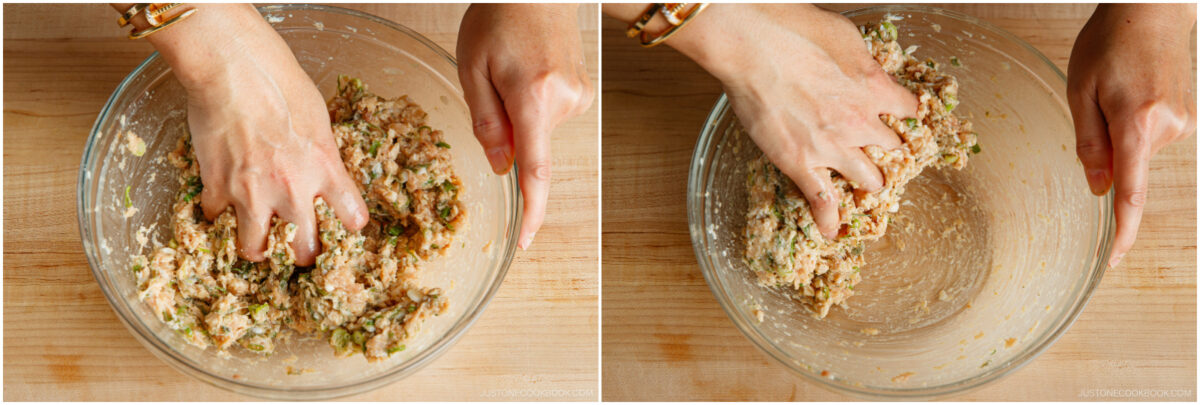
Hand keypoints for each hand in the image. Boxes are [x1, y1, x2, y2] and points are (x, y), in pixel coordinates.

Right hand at [129, 4, 368, 264]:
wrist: (233, 69)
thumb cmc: (280, 82)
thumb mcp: (318, 119)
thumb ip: (321, 154)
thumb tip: (318, 169)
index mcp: (326, 169)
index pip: (352, 217)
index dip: (350, 223)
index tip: (346, 224)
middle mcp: (293, 190)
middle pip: (304, 250)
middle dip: (302, 254)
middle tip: (298, 248)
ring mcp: (253, 194)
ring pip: (255, 250)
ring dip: (257, 248)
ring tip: (257, 242)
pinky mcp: (217, 188)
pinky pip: (217, 218)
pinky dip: (218, 213)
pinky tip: (221, 201)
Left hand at [457, 4, 593, 248]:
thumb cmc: (499, 17)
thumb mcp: (473, 66)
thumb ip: (486, 121)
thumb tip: (500, 167)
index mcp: (532, 96)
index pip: (535, 170)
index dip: (530, 210)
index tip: (525, 240)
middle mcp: (563, 101)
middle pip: (529, 146)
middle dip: (506, 132)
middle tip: (492, 87)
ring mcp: (578, 97)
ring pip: (538, 132)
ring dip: (519, 115)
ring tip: (513, 71)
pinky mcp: (583, 94)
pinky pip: (550, 117)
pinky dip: (533, 106)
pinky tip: (529, 73)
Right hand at [629, 4, 915, 238]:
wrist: (754, 46)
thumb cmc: (794, 30)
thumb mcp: (845, 35)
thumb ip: (861, 60)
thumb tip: (864, 68)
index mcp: (876, 88)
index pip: (909, 109)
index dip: (906, 115)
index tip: (901, 117)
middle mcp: (862, 123)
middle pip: (893, 149)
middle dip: (890, 152)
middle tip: (882, 155)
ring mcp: (833, 148)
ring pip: (869, 179)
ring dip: (870, 183)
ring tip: (866, 188)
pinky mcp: (801, 163)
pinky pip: (822, 201)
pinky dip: (830, 219)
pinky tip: (833, 231)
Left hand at [1068, 4, 1195, 267]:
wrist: (1150, 11)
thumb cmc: (1109, 43)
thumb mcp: (1080, 92)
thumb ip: (1089, 144)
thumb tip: (1097, 188)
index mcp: (1137, 123)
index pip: (1131, 193)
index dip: (1122, 231)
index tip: (1114, 258)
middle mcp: (1167, 128)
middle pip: (1125, 165)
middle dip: (1105, 147)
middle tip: (1098, 103)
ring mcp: (1182, 123)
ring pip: (1136, 150)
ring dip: (1119, 131)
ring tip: (1118, 88)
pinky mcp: (1187, 117)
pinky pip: (1150, 137)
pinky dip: (1133, 123)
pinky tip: (1133, 91)